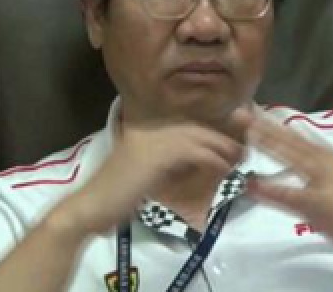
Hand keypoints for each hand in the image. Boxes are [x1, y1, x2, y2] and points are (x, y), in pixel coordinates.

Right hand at [50, 109, 250, 236]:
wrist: (92, 206)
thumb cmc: (116, 197)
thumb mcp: (147, 175)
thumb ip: (169, 164)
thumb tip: (198, 162)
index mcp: (146, 132)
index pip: (186, 126)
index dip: (210, 132)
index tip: (229, 140)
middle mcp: (149, 130)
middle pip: (195, 127)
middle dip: (221, 136)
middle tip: (240, 149)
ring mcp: (152, 140)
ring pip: (198, 136)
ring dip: (221, 147)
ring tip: (237, 159)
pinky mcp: (157, 155)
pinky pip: (194, 152)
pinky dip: (212, 159)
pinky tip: (222, 168)